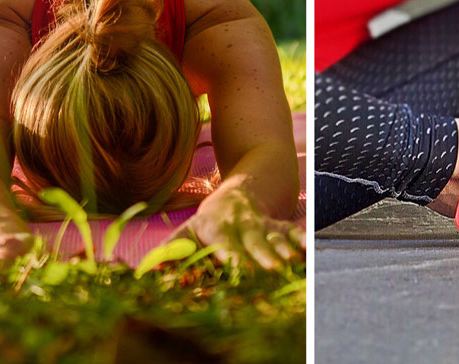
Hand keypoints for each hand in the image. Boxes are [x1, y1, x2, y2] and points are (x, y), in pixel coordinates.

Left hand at [167, 189, 304, 269]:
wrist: (244, 188)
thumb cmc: (209, 221)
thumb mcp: (188, 231)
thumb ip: (171, 250)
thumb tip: (150, 269)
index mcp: (216, 228)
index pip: (224, 245)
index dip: (232, 257)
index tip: (237, 270)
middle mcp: (241, 225)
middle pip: (252, 242)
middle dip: (262, 256)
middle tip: (271, 270)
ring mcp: (263, 223)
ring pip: (273, 236)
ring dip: (283, 248)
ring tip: (291, 261)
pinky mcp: (280, 224)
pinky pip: (292, 231)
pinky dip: (302, 239)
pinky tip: (309, 250)